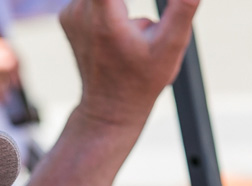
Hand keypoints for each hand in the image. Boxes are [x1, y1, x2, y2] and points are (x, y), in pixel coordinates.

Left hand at [59, 0, 198, 127]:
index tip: (140, 7)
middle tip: (142, 29)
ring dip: (120, 1)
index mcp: (104, 16)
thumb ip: (183, 7)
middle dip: (127, 2)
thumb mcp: (170, 46)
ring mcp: (71, 12)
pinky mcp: (68, 15)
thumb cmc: (143, 80)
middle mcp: (80, 11)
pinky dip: (110, 1)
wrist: (110, 108)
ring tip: (136, 33)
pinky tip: (121, 24)